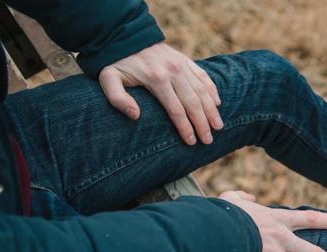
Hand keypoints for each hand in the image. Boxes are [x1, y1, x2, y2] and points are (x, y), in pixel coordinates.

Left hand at [99, 43, 222, 145]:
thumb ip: (117, 98)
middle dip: (203, 124)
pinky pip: (204, 76)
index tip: (191, 142)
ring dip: (212, 111)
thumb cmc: (116, 62)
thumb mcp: (108, 78)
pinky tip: (217, 104)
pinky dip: (212, 90)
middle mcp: (173, 71)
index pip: (176, 110)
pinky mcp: (185, 60)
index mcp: (156, 79)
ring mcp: (182, 64)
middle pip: (193, 103)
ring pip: (203, 91)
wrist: (124, 34)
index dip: (185, 128)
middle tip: (208, 141)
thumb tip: (135, 116)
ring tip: (218, 127)